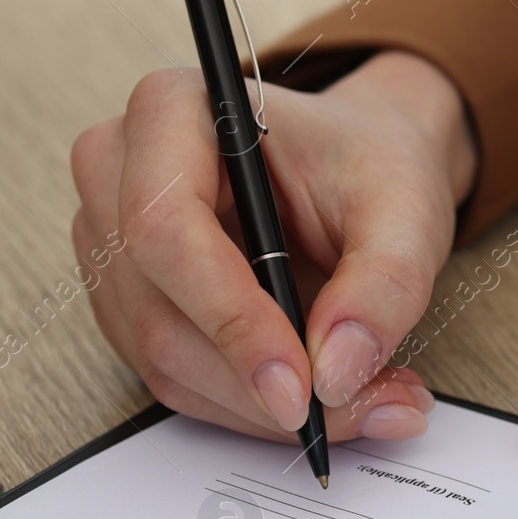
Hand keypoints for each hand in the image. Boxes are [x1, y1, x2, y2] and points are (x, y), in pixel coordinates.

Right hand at [71, 50, 476, 441]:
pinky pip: (173, 377)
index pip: (165, 229)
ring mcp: (111, 241)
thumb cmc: (369, 165)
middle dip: (257, 382)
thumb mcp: (406, 211)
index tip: (301, 387)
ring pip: (162, 358)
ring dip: (260, 406)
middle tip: (360, 408)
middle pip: (158, 309)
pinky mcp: (127, 300)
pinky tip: (319, 398)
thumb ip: (383, 285)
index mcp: (172, 110)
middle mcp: (118, 170)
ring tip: (363, 403)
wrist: (358, 168)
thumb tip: (336, 373)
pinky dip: (248, 406)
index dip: (230, 320)